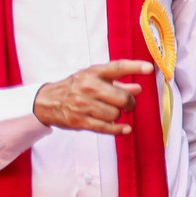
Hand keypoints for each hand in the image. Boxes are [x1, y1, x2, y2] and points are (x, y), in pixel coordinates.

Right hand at [33, 60, 153, 134]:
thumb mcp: (93, 79)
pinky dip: (118, 129)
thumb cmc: (74, 88)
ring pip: (115, 114)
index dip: (134, 67)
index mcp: (93, 73)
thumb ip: (117, 83)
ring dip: (118, 115)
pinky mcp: (80, 120)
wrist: (46, 101)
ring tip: (112, 112)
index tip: (149, 68)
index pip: (117, 67)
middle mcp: (88, 87)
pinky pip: (106, 127)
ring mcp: (83, 104)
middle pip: (122, 98)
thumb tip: (138, 88)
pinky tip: (125, 129)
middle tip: (128, 105)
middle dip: (129, 103)